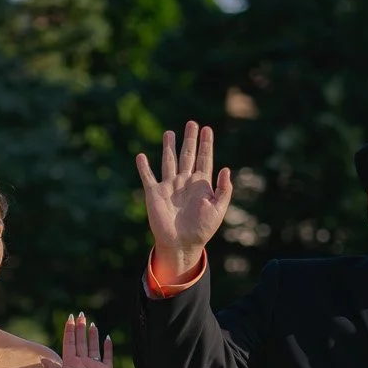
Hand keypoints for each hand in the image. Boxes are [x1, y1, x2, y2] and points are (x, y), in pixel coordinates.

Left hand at [48, 314, 113, 367]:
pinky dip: (107, 347)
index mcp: (70, 364)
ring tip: (91, 323)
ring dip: (92, 335)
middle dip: (80, 328)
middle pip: (80, 341)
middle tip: (81, 315)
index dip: (69, 330)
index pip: (69, 343)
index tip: (70, 318)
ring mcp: (94, 366)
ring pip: (93, 346)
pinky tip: (107, 338)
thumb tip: (41, 358)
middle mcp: (82, 363)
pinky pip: (107, 356)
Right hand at [135, 120, 232, 280]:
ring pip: (169, 161)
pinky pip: (148, 177)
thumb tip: (226, 169)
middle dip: (190, 139)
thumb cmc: (202, 229)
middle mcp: (185, 182)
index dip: (206, 144)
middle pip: (187, 155)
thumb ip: (223, 190)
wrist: (182, 244)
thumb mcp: (218, 209)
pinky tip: (141, 156)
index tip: (207, 129)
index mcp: (201, 184)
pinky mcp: (154, 194)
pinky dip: (144, 167)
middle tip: (192, 123)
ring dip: (169, 147)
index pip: (204, 158)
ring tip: (170, 133)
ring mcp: (169, 186)